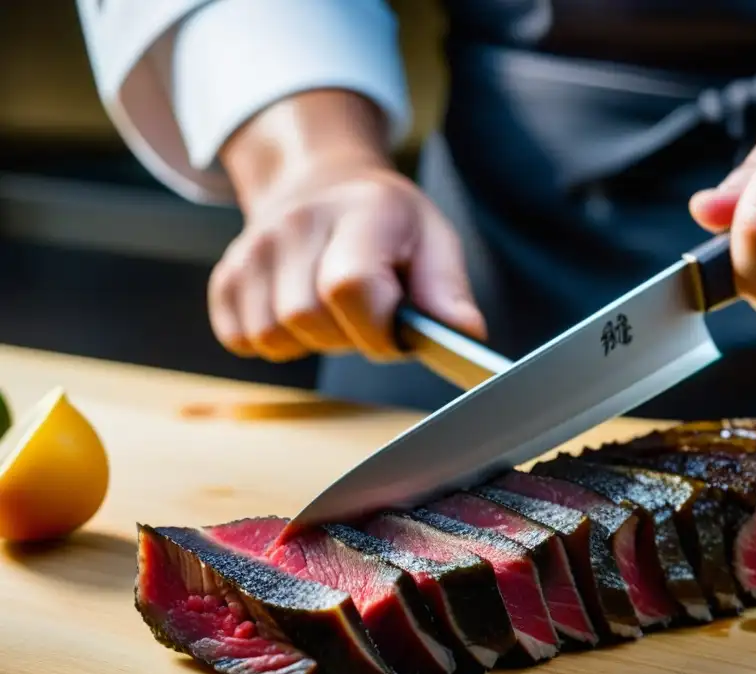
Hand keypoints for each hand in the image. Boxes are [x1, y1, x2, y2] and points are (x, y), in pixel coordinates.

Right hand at [208, 91, 485, 362]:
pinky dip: (275, 341)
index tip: (395, 328)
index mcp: (361, 210)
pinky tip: (297, 309)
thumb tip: (465, 333)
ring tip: (333, 309)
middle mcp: (297, 220)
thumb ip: (447, 289)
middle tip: (365, 313)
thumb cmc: (388, 223)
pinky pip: (242, 339)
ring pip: (272, 335)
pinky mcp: (225, 274)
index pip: (349, 286)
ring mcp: (253, 246)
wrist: (322, 185)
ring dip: (311, 340)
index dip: (377, 327)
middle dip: (346, 335)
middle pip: (308, 318)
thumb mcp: (434, 240)